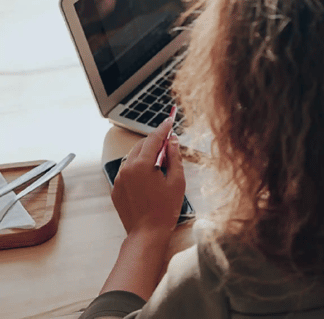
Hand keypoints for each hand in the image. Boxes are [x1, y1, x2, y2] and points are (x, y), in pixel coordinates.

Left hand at [111, 115, 185, 237]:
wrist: (147, 233)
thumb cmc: (165, 209)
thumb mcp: (177, 180)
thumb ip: (174, 157)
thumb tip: (172, 141)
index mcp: (142, 165)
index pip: (153, 139)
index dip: (163, 128)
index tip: (169, 120)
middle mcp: (126, 169)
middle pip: (141, 145)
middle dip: (155, 142)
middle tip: (169, 144)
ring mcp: (119, 179)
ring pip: (133, 157)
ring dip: (146, 155)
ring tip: (161, 164)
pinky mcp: (116, 189)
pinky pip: (128, 171)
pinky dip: (138, 168)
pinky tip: (150, 178)